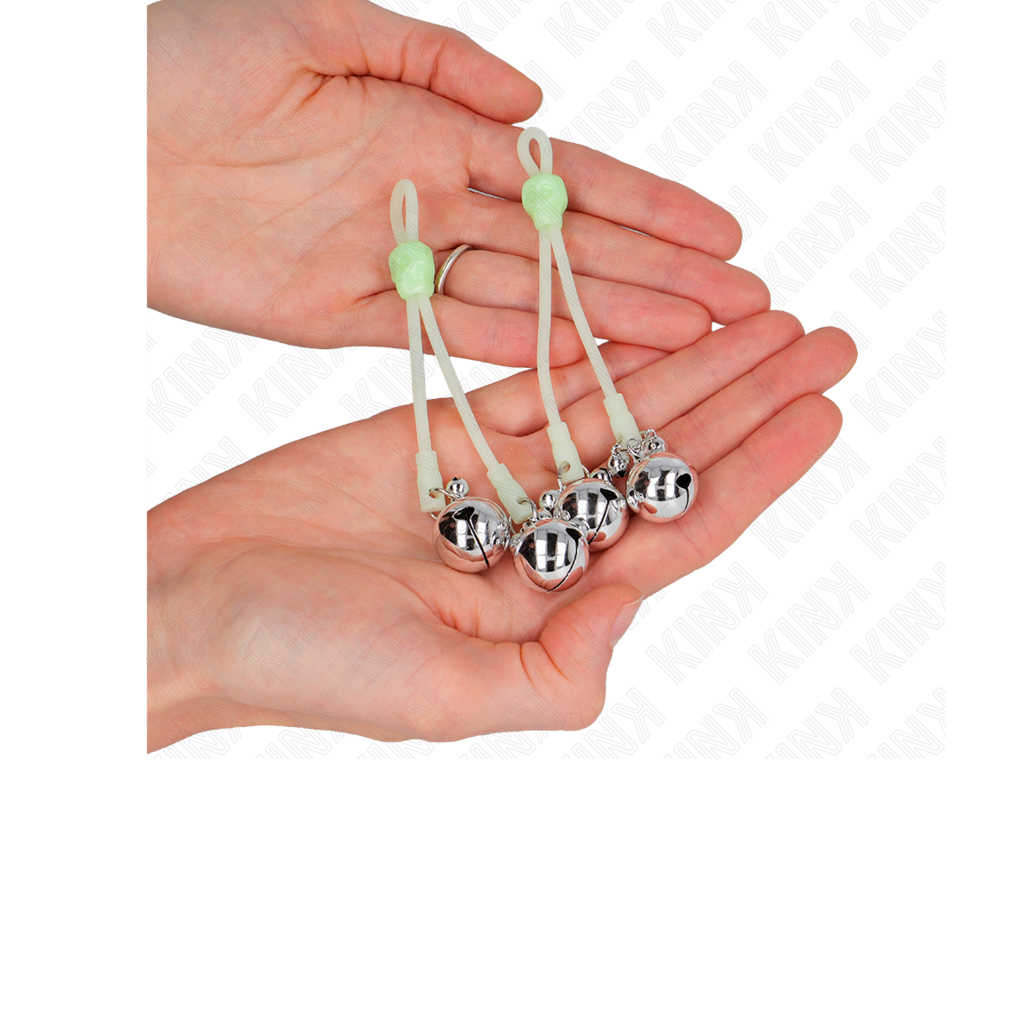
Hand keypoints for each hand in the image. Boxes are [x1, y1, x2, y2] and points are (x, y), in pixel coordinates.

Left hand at [148, 0, 767, 365]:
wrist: (93, 143)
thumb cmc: (186, 60)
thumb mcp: (316, 23)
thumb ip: (432, 58)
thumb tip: (533, 103)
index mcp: (429, 123)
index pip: (564, 173)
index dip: (647, 203)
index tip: (724, 233)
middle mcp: (426, 199)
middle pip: (564, 247)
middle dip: (655, 276)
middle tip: (740, 310)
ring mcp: (389, 262)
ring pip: (521, 301)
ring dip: (605, 325)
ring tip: (691, 348)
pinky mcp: (338, 317)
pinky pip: (440, 341)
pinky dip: (510, 356)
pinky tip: (579, 371)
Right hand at [148, 313, 855, 749]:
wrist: (190, 601)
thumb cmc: (301, 665)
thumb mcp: (444, 701)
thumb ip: (558, 674)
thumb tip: (633, 608)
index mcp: (553, 606)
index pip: (682, 522)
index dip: (759, 467)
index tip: (825, 410)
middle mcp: (537, 538)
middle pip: (668, 451)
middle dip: (749, 397)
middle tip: (825, 337)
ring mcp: (490, 481)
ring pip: (612, 406)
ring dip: (690, 361)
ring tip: (763, 313)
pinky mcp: (433, 433)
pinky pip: (529, 381)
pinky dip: (589, 345)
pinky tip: (648, 315)